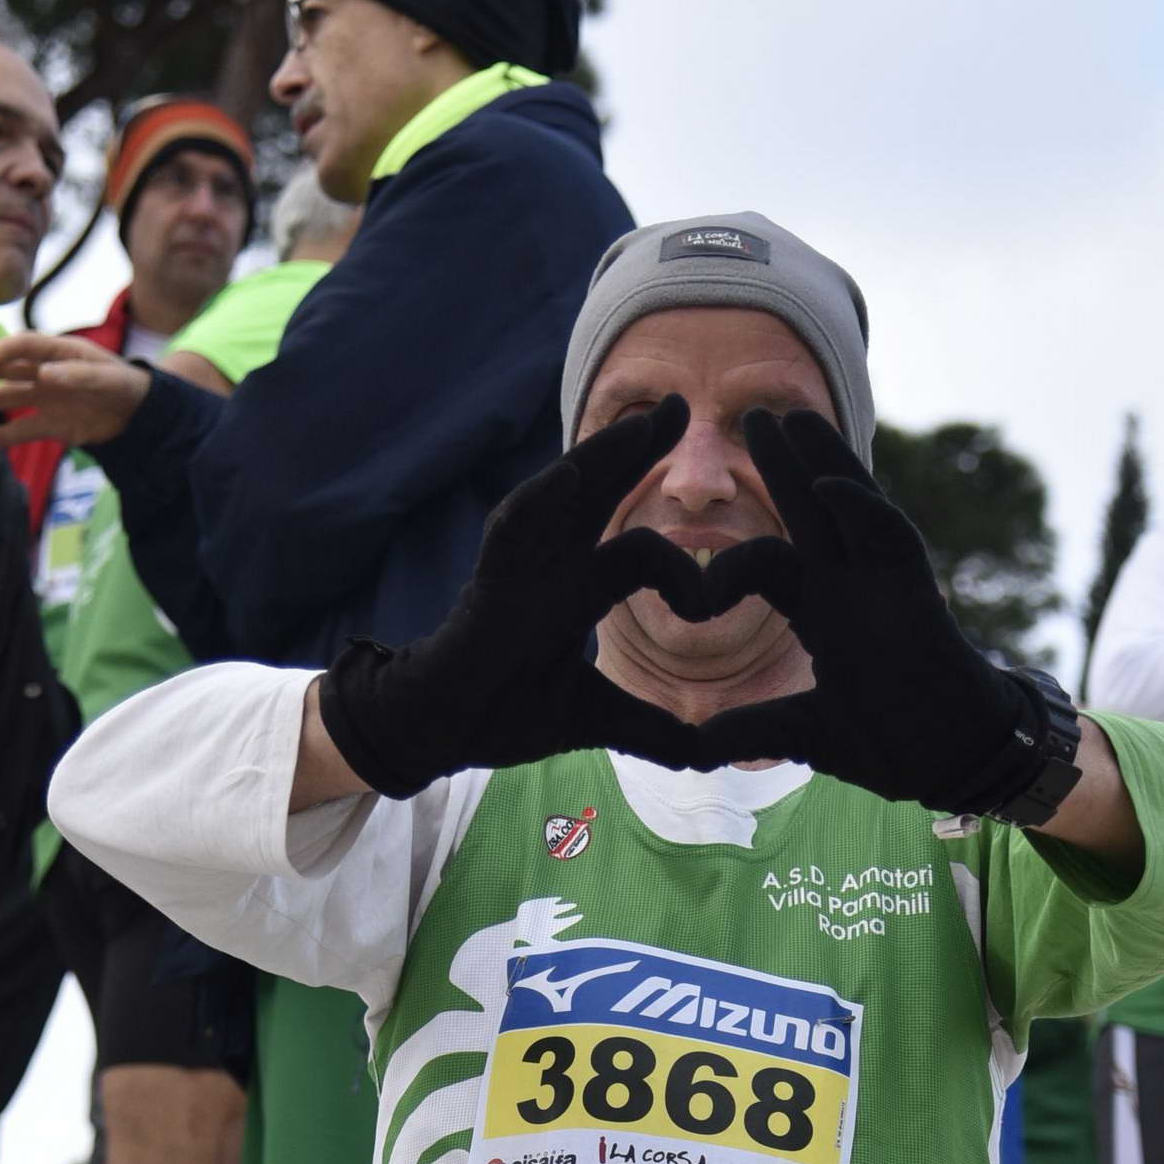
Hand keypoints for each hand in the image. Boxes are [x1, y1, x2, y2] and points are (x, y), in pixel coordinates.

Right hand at [0, 333, 151, 452]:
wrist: (142, 414)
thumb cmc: (125, 385)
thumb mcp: (107, 378)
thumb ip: (78, 376)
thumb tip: (45, 376)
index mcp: (59, 352)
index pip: (23, 346)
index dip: (2, 352)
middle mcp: (45, 372)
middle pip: (5, 369)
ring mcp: (45, 398)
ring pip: (6, 397)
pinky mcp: (51, 424)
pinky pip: (22, 430)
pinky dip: (1, 438)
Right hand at [316, 398, 759, 797]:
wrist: (442, 732)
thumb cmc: (508, 713)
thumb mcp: (597, 718)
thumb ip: (651, 730)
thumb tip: (707, 755)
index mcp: (581, 591)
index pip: (638, 549)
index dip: (680, 551)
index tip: (722, 573)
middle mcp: (555, 567)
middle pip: (602, 496)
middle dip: (637, 453)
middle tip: (681, 408)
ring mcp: (522, 569)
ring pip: (564, 497)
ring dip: (602, 458)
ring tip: (643, 424)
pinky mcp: (490, 582)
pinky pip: (514, 531)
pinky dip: (541, 502)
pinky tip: (571, 476)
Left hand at [688, 408, 1075, 818]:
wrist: (950, 758)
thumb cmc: (890, 741)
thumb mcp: (804, 732)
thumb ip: (752, 728)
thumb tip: (692, 750)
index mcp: (821, 613)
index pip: (773, 562)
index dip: (733, 559)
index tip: (692, 579)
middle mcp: (849, 587)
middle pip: (809, 514)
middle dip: (782, 466)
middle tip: (751, 418)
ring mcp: (882, 583)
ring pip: (850, 505)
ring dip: (822, 460)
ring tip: (790, 418)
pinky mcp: (914, 590)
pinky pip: (887, 534)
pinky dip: (858, 507)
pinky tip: (826, 481)